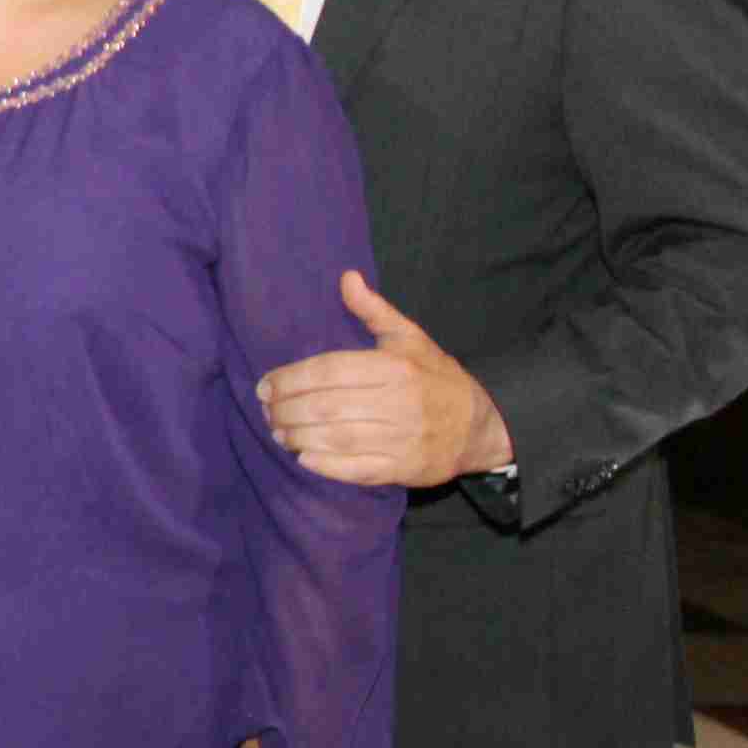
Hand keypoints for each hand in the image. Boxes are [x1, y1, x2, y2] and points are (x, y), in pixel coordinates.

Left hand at [258, 272, 512, 487]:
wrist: (481, 425)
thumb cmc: (436, 378)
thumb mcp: (410, 338)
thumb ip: (374, 310)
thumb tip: (346, 277)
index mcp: (395, 367)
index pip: (329, 370)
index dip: (291, 379)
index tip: (265, 386)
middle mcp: (399, 403)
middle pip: (327, 406)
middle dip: (287, 409)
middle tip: (266, 411)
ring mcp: (402, 439)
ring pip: (337, 438)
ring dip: (298, 436)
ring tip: (278, 432)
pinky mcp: (404, 469)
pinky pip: (357, 469)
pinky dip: (325, 465)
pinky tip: (303, 457)